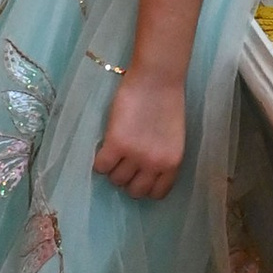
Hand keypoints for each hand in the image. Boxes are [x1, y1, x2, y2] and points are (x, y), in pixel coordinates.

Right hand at [95, 67, 184, 200]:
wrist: (157, 79)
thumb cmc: (167, 102)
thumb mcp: (172, 138)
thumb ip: (161, 157)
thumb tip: (143, 172)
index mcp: (172, 163)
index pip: (157, 193)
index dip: (145, 185)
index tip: (139, 176)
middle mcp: (155, 164)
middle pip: (134, 192)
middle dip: (128, 180)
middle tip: (124, 162)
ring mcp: (135, 156)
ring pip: (116, 180)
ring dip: (113, 168)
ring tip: (115, 150)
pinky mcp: (116, 144)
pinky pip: (101, 167)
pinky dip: (100, 160)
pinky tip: (105, 146)